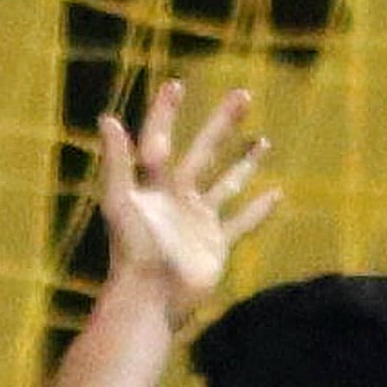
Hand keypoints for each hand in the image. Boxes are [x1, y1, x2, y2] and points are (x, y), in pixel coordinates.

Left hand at [88, 82, 280, 315]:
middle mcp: (179, 198)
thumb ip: (117, 162)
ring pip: (227, 183)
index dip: (166, 113)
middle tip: (242, 95)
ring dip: (245, 163)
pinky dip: (259, 210)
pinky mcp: (216, 246)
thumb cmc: (133, 252)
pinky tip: (278, 193)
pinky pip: (242, 223)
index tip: (177, 85)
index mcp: (155, 185)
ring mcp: (199, 221)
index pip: (160, 140)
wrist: (150, 301)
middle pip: (204, 151)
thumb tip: (108, 118)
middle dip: (222, 124)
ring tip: (264, 140)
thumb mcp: (121, 203)